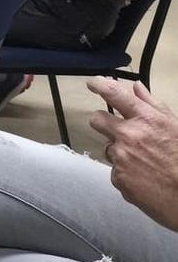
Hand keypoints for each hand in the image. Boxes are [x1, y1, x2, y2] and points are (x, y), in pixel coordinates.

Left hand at [88, 78, 177, 230]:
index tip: (92, 84)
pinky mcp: (119, 178)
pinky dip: (126, 173)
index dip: (99, 84)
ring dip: (120, 152)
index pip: (114, 93)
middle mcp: (129, 135)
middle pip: (97, 119)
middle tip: (118, 131)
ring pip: (108, 148)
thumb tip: (136, 87)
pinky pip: (115, 170)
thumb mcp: (175, 127)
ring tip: (143, 162)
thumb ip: (153, 105)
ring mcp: (122, 157)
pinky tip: (143, 178)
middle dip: (104, 123)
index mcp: (146, 120)